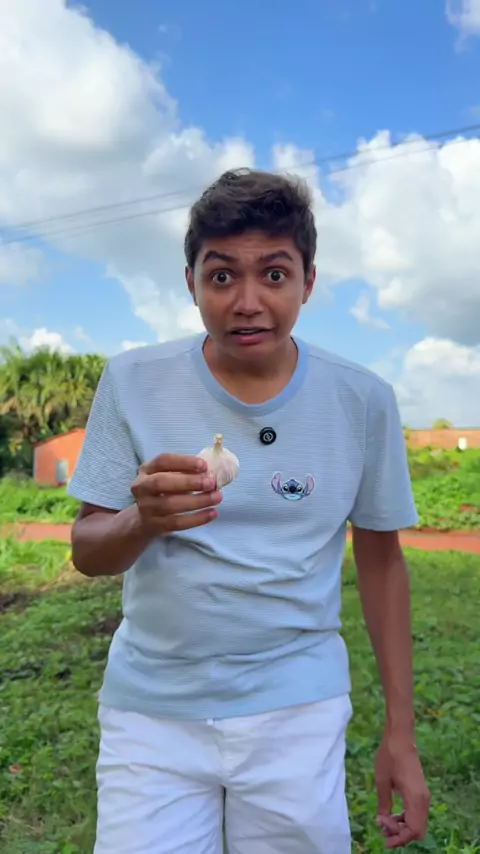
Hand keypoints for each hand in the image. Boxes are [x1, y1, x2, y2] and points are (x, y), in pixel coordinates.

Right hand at [131, 453, 221, 533]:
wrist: (145, 519)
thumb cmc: (165, 491)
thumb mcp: (170, 476)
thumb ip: (186, 472)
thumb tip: (211, 473)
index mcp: (147, 469)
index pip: (162, 461)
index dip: (183, 462)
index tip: (204, 465)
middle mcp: (141, 487)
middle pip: (161, 482)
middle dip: (189, 482)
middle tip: (211, 483)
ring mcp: (146, 508)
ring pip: (169, 505)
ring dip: (197, 501)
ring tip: (217, 497)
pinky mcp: (154, 525)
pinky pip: (176, 523)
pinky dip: (197, 519)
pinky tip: (212, 513)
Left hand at [375, 732, 429, 847]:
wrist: (400, 738)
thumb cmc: (389, 756)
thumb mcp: (382, 781)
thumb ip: (383, 804)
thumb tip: (381, 823)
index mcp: (415, 798)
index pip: (414, 830)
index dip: (400, 838)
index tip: (383, 835)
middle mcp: (423, 799)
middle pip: (418, 830)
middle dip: (401, 834)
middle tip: (383, 827)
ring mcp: (424, 795)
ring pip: (418, 823)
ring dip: (403, 826)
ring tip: (384, 820)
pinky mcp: (421, 792)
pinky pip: (417, 813)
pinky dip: (406, 818)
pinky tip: (392, 813)